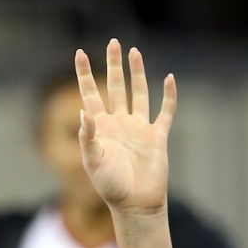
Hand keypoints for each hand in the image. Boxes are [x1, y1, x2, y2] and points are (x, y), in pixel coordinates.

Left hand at [75, 38, 176, 214]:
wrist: (135, 204)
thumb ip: (88, 137)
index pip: (89, 95)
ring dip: (137, 73)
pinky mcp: (157, 136)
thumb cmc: (110, 187)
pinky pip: (164, 111)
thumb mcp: (93, 161)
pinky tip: (169, 78)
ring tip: (134, 52)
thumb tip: (84, 112)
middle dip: (113, 65)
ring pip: (138, 93)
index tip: (79, 54)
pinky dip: (168, 96)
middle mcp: (119, 124)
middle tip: (113, 42)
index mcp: (100, 128)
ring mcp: (139, 128)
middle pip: (115, 87)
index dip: (84, 75)